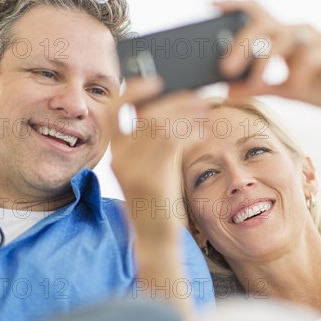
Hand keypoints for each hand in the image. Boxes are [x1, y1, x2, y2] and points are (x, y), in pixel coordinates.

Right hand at [107, 78, 207, 240]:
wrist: (155, 238)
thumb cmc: (158, 201)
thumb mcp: (148, 169)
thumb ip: (153, 143)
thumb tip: (175, 109)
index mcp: (116, 154)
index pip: (113, 111)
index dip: (134, 91)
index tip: (156, 81)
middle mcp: (119, 159)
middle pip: (146, 114)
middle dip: (177, 101)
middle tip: (199, 97)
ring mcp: (133, 170)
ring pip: (161, 123)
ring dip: (188, 113)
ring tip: (206, 111)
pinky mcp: (152, 179)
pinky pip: (173, 141)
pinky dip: (192, 130)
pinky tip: (204, 131)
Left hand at [216, 0, 320, 112]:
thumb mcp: (286, 90)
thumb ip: (259, 88)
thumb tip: (228, 90)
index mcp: (284, 38)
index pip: (256, 14)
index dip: (234, 5)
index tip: (211, 5)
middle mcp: (298, 32)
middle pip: (263, 25)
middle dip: (240, 44)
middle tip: (225, 68)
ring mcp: (317, 38)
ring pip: (284, 37)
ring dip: (265, 60)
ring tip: (254, 81)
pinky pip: (310, 55)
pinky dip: (297, 73)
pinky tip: (294, 87)